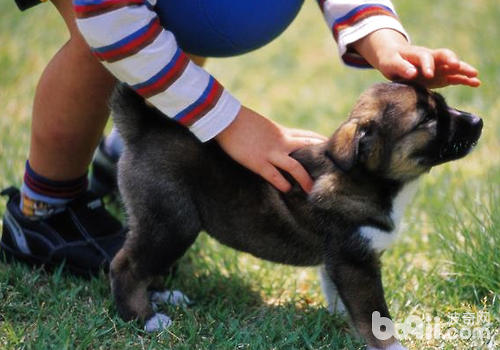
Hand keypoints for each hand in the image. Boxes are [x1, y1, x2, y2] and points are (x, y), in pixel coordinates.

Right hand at [215, 106, 326, 191]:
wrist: (226, 119)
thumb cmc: (240, 121)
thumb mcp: (262, 125)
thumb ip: (272, 133)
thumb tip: (275, 140)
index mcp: (282, 131)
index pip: (306, 135)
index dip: (319, 142)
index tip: (330, 148)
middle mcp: (281, 142)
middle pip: (307, 149)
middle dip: (319, 159)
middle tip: (331, 170)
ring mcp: (271, 152)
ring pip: (295, 167)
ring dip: (304, 179)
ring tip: (311, 190)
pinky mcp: (258, 162)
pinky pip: (274, 176)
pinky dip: (282, 183)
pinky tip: (287, 189)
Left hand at [351, 29, 480, 88]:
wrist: (394, 58)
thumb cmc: (390, 59)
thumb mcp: (390, 62)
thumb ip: (400, 67)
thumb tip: (412, 73)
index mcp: (417, 54)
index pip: (425, 57)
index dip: (428, 65)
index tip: (428, 75)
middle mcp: (431, 58)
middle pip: (445, 56)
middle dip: (452, 61)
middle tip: (457, 67)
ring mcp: (437, 67)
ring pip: (452, 66)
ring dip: (463, 70)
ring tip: (475, 76)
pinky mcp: (440, 76)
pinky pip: (453, 77)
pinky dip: (464, 79)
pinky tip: (475, 83)